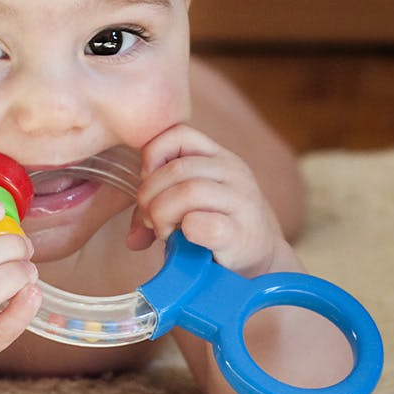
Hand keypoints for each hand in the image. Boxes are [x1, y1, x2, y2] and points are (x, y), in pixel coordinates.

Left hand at [127, 124, 285, 276]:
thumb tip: (132, 238)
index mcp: (218, 157)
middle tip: (148, 218)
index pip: (179, 134)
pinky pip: (202, 223)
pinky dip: (184, 231)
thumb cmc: (216, 228)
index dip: (153, 154)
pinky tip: (184, 241)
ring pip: (187, 192)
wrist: (261, 259)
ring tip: (162, 231)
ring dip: (162, 213)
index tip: (146, 182)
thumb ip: (156, 206)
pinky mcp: (241, 233)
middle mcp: (233, 172)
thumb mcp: (188, 205)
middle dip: (149, 195)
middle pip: (176, 169)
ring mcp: (241, 201)